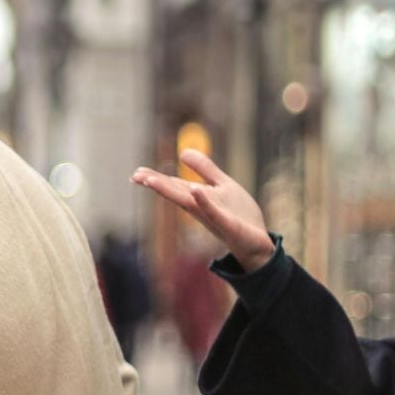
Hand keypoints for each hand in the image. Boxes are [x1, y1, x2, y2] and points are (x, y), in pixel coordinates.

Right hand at [132, 152, 274, 272]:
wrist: (259, 242)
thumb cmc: (240, 215)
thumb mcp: (223, 185)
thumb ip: (205, 169)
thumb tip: (182, 152)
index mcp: (198, 198)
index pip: (174, 186)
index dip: (155, 179)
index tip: (136, 173)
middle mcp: (200, 208)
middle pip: (175, 193)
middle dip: (156, 185)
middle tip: (135, 176)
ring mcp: (213, 217)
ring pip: (189, 202)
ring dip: (170, 191)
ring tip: (151, 180)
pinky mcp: (228, 225)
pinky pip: (214, 213)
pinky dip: (204, 202)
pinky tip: (195, 190)